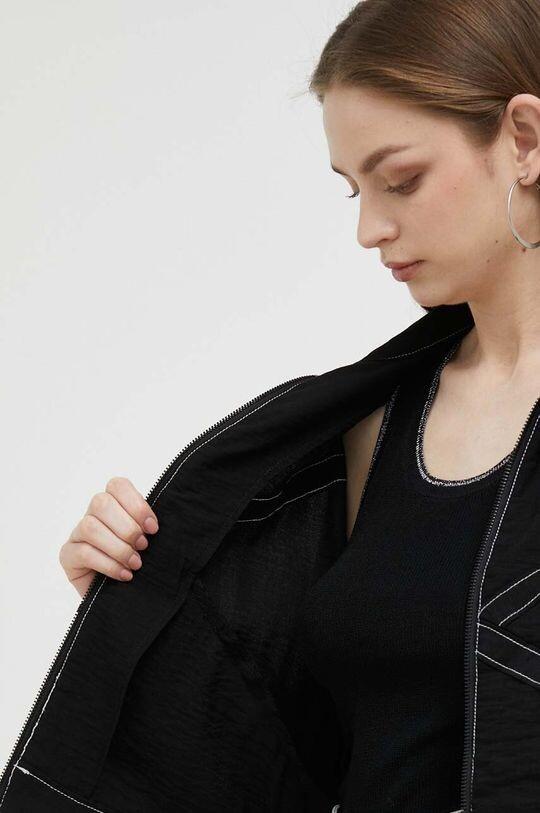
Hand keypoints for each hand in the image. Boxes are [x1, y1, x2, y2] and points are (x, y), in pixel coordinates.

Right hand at [59, 476, 158, 597]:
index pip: (117, 485)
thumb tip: (155, 525)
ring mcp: (76, 534)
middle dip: (127, 527)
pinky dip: (109, 564)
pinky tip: (125, 575)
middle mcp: (92, 515)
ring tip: (135, 563)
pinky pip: (84, 553)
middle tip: (143, 546)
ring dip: (118, 547)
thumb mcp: (146, 541)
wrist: (123, 597)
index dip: (137, 505)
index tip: (153, 528)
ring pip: (90, 527)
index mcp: (113, 504)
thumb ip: (147, 526)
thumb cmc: (137, 562)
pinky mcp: (67, 555)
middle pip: (101, 502)